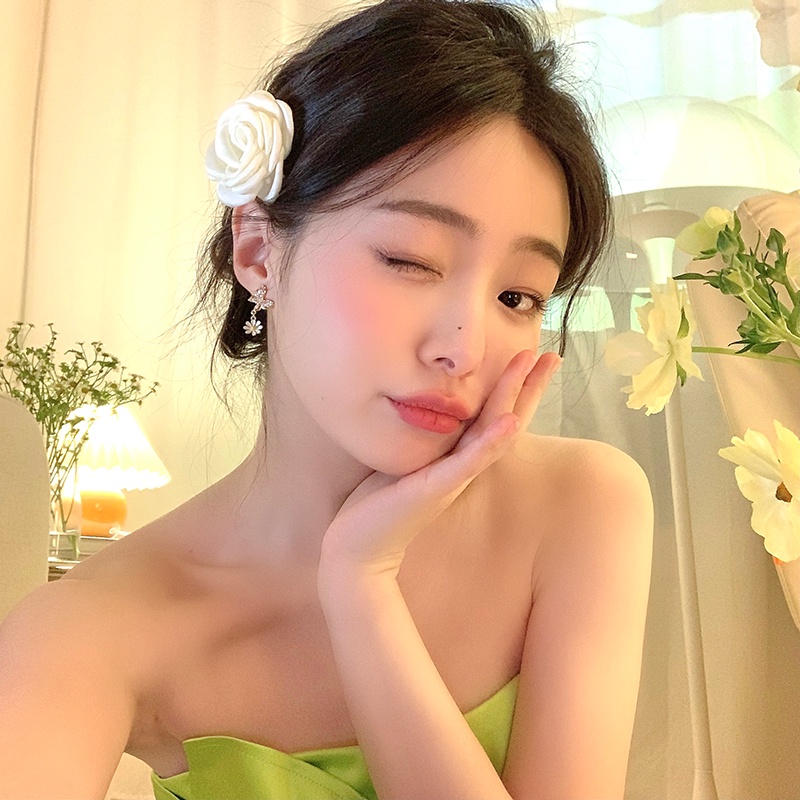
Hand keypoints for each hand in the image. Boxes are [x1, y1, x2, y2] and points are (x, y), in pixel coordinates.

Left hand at [317, 350, 561, 581]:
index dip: (516, 388)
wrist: (359, 548)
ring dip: (516, 398)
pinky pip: (470, 461)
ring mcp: (454, 477)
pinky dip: (492, 441)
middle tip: (551, 356)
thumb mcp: (405, 460)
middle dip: (528, 386)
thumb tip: (422, 410)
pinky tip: (509, 421)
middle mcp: (463, 465)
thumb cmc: (377, 505)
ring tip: (535, 368)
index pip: (494, 415)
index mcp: (456, 456)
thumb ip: (423, 440)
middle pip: (506, 418)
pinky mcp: (437, 488)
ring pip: (495, 431)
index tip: (535, 356)